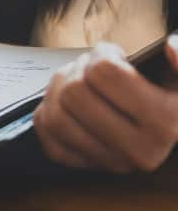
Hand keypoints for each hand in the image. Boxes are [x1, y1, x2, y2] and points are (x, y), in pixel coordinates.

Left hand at [33, 40, 177, 172]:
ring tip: (77, 79)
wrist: (163, 130)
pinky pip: (44, 128)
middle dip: (79, 69)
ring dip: (59, 87)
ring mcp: (107, 162)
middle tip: (91, 67)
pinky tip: (66, 101)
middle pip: (74, 91)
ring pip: (55, 111)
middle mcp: (138, 151)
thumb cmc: (169, 96)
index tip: (114, 55)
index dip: (103, 54)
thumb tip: (169, 46)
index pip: (104, 72)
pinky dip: (48, 107)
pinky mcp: (80, 164)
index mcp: (165, 123)